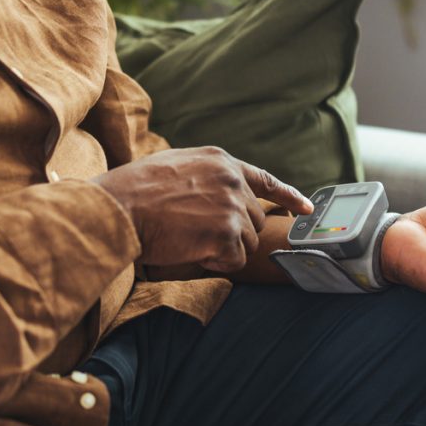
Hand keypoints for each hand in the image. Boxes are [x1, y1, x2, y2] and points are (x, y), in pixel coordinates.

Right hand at [92, 147, 313, 272]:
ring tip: (188, 239)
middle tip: (199, 236)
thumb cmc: (133, 192)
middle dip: (234, 234)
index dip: (288, 196)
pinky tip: (192, 251)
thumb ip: (205, 177)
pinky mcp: (227, 232)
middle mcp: (232, 180)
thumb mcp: (175, 166)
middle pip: (254, 219)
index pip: (265, 179)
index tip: (306, 209)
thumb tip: (219, 195)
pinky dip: (217, 263)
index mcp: (221, 161)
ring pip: (247, 242)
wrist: (118, 208)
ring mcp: (232, 205)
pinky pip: (235, 260)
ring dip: (223, 249)